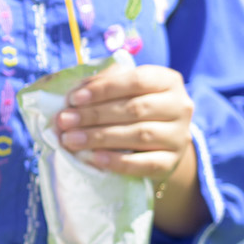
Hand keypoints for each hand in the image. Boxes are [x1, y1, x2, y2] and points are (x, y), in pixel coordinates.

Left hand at [55, 62, 190, 179]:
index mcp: (167, 81)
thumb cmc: (131, 109)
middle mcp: (180, 106)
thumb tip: (73, 94)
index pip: (137, 80)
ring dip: (100, 137)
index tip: (74, 98)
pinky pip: (145, 163)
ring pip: (140, 134)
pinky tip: (94, 158)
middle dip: (94, 115)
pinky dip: (117, 161)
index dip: (104, 89)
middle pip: (135, 108)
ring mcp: (178, 136)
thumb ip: (102, 85)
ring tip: (70, 139)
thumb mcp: (121, 90)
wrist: (156, 145)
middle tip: (64, 120)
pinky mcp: (172, 162)